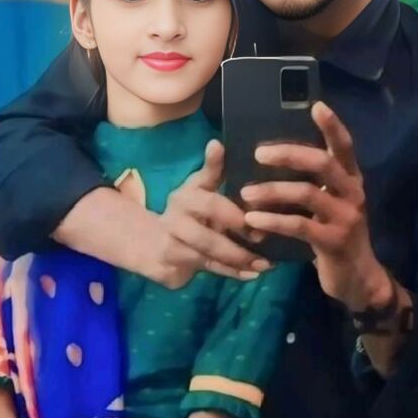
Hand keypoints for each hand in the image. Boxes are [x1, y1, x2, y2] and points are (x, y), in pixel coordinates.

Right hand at [151, 141, 270, 288]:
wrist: (151, 241)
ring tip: (265, 266)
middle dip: (238, 246)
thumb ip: (212, 169)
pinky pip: (206, 271)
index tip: (259, 219)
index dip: (235, 215)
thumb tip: (217, 142)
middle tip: (266, 250)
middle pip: (208, 238)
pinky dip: (230, 273)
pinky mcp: (172, 268)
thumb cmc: (188, 211)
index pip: (211, 205)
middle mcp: (175, 221)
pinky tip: (251, 274)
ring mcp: (172, 247)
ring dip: (238, 263)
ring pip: (208, 258)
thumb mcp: (199, 187)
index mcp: (185, 197)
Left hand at [241, 102, 390, 309]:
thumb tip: (277, 157)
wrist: (357, 279)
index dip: (333, 126)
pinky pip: (299, 225)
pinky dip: (273, 221)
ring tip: (246, 193)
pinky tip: (253, 220)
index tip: (316, 105)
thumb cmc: (335, 236)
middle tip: (258, 153)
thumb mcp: (331, 205)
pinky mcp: (333, 241)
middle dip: (289, 154)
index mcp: (351, 180)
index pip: (345, 146)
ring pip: (307, 193)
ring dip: (272, 190)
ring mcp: (346, 218)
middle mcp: (352, 194)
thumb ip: (314, 184)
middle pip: (323, 163)